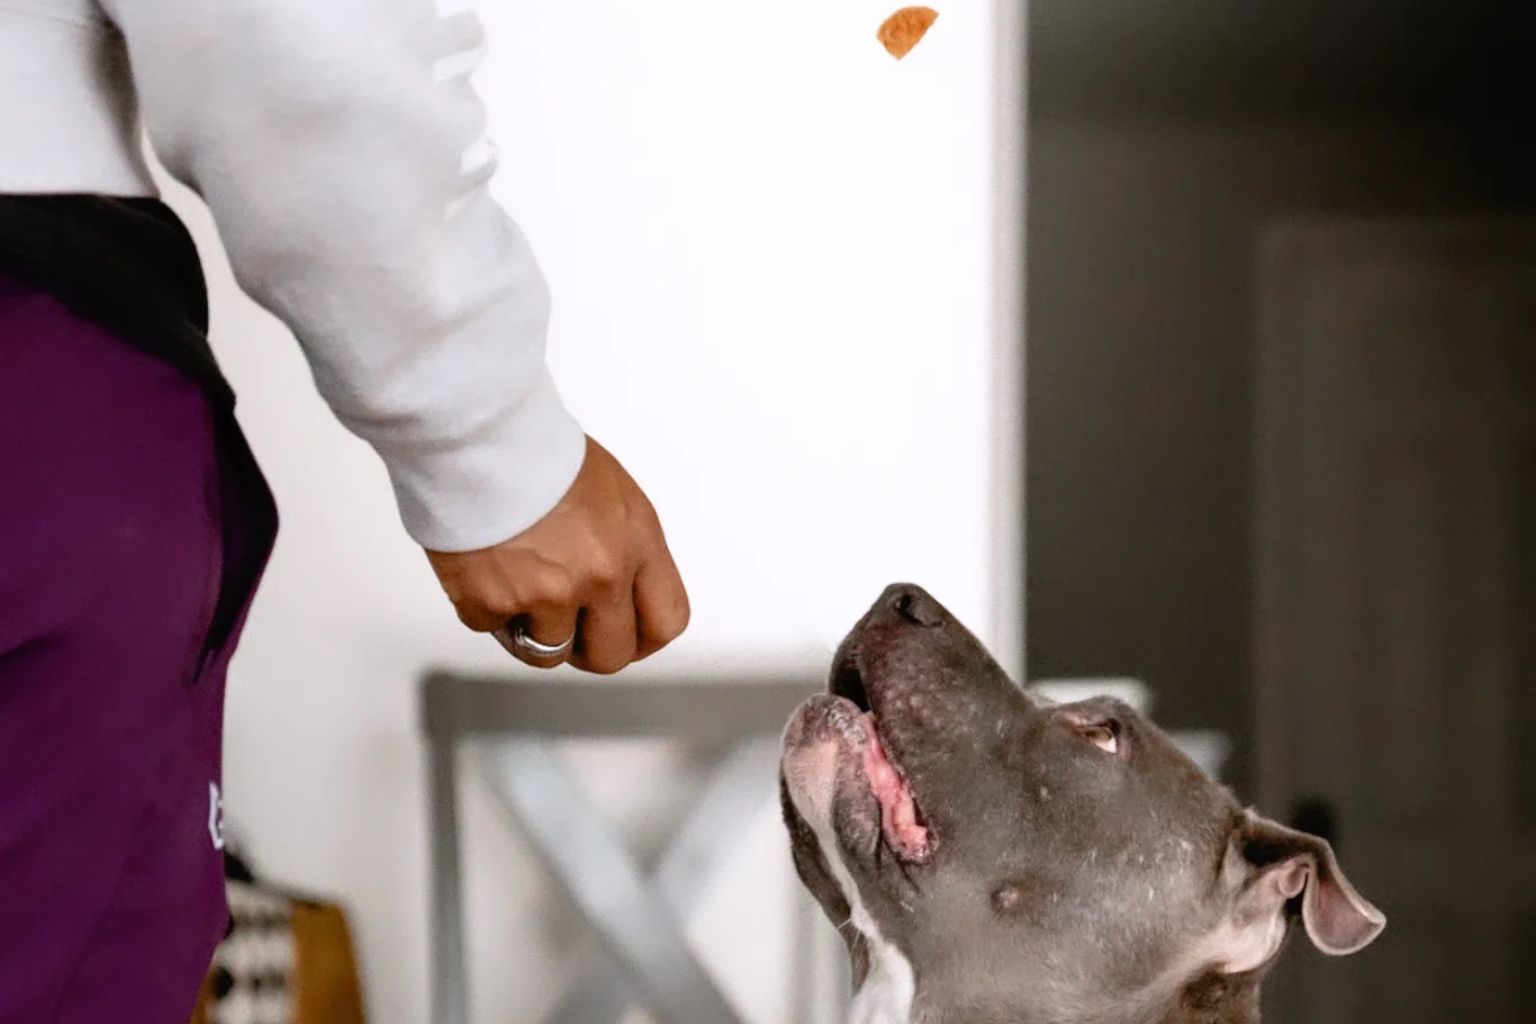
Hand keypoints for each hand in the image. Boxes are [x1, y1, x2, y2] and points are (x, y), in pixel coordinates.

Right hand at [425, 437, 688, 672]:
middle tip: (565, 625)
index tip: (623, 635)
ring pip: (547, 652)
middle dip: (587, 648)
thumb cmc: (539, 450)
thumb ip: (625, 549)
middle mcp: (601, 574)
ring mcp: (547, 593)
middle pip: (610, 655)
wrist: (477, 434)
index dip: (641, 637)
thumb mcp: (613, 495)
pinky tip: (482, 562)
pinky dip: (483, 604)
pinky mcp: (493, 601)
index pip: (665, 621)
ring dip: (530, 626)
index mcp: (637, 542)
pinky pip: (492, 628)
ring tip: (515, 580)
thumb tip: (622, 593)